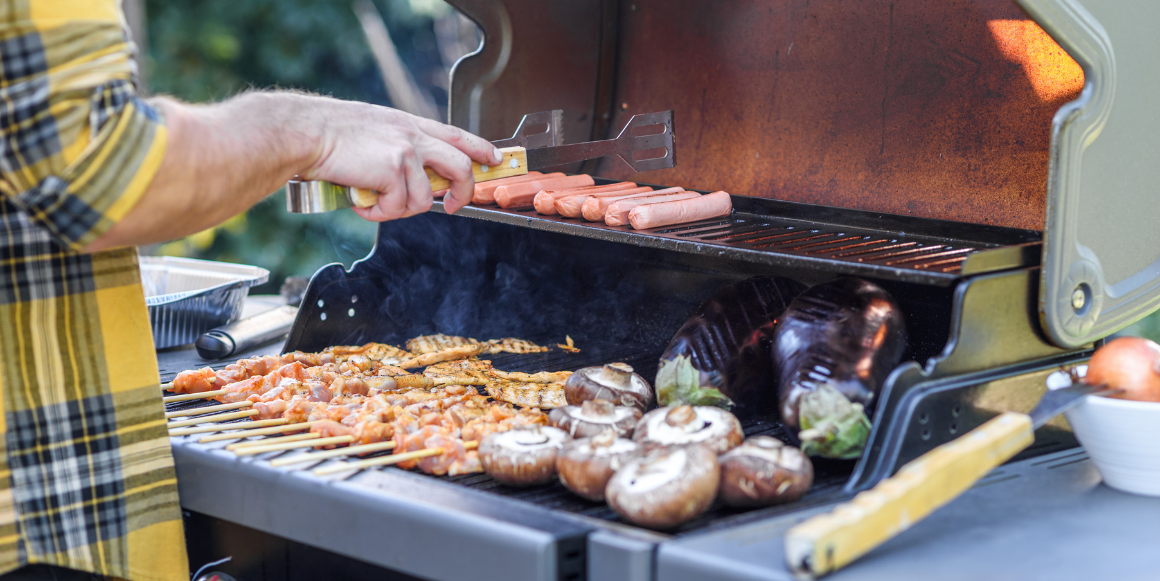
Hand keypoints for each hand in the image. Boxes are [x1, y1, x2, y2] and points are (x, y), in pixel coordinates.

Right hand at [297, 96, 499, 219]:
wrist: (306, 132)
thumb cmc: (329, 134)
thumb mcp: (374, 129)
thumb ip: (398, 146)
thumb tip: (413, 178)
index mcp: (409, 124)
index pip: (457, 135)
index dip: (481, 149)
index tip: (495, 160)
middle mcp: (413, 135)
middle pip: (461, 166)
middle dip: (463, 193)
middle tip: (452, 207)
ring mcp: (406, 152)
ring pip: (427, 198)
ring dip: (401, 210)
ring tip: (376, 203)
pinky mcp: (393, 170)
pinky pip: (398, 207)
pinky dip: (379, 213)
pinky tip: (361, 203)